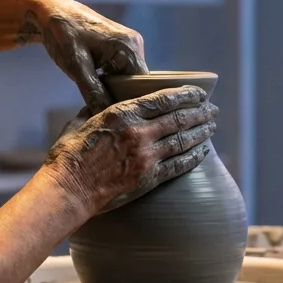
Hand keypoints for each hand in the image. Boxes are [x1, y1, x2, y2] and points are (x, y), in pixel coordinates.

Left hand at [20, 0, 147, 113]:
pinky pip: (122, 70)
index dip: (130, 102)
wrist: (51, 12)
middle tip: (105, 112)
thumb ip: (93, 91)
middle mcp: (135, 44)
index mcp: (129, 46)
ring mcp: (129, 44)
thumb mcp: (76, 66)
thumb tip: (105, 115)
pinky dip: (112, 81)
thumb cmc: (62, 34)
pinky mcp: (120, 46)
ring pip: (129, 78)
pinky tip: (99, 90)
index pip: (142, 84)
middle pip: (137, 82)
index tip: (116, 117)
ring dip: (116, 90)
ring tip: (100, 103)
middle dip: (122, 97)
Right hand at [40, 86, 218, 215]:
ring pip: (182, 141)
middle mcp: (138, 133)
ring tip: (212, 127)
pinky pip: (178, 165)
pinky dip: (194, 157)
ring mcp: (145, 157)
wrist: (69, 189)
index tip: (200, 93)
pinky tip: (203, 151)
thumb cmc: (70, 155)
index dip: (186, 95)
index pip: (163, 99)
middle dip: (200, 113)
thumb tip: (104, 99)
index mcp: (122, 114)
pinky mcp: (148, 179)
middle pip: (178, 119)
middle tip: (213, 110)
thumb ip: (98, 108)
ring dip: (201, 133)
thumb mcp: (80, 121)